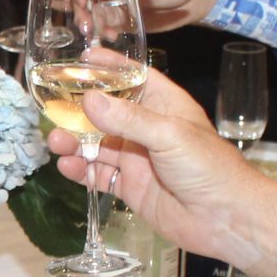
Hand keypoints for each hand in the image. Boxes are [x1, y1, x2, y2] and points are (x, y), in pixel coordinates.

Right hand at [40, 66, 276, 276]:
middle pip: (106, 113)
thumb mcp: (169, 134)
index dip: (109, 67)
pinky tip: (68, 166)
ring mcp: (138, 159)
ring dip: (74, 142)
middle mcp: (148, 129)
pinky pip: (100, 175)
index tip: (82, 58)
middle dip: (78, 111)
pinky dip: (81, 170)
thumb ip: (127, 119)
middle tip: (52, 108)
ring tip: (55, 142)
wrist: (224, 218)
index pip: (133, 77)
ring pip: (97, 145)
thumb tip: (89, 100)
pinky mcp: (131, 187)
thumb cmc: (209, 167)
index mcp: (164, 106)